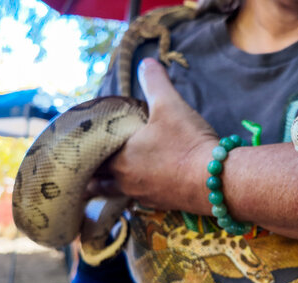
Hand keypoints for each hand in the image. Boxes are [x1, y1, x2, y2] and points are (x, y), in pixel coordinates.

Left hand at [90, 58, 217, 210]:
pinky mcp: (163, 205)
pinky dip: (139, 190)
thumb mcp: (170, 105)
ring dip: (112, 185)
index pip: (88, 158)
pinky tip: (146, 183)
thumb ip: (155, 83)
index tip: (80, 145)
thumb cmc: (187, 143)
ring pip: (117, 193)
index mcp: (119, 158)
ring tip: (111, 177)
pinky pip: (141, 199)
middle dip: (93, 173)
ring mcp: (144, 196)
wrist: (216, 181)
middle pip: (98, 181)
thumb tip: (146, 63)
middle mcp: (125, 181)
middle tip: (88, 164)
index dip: (82, 152)